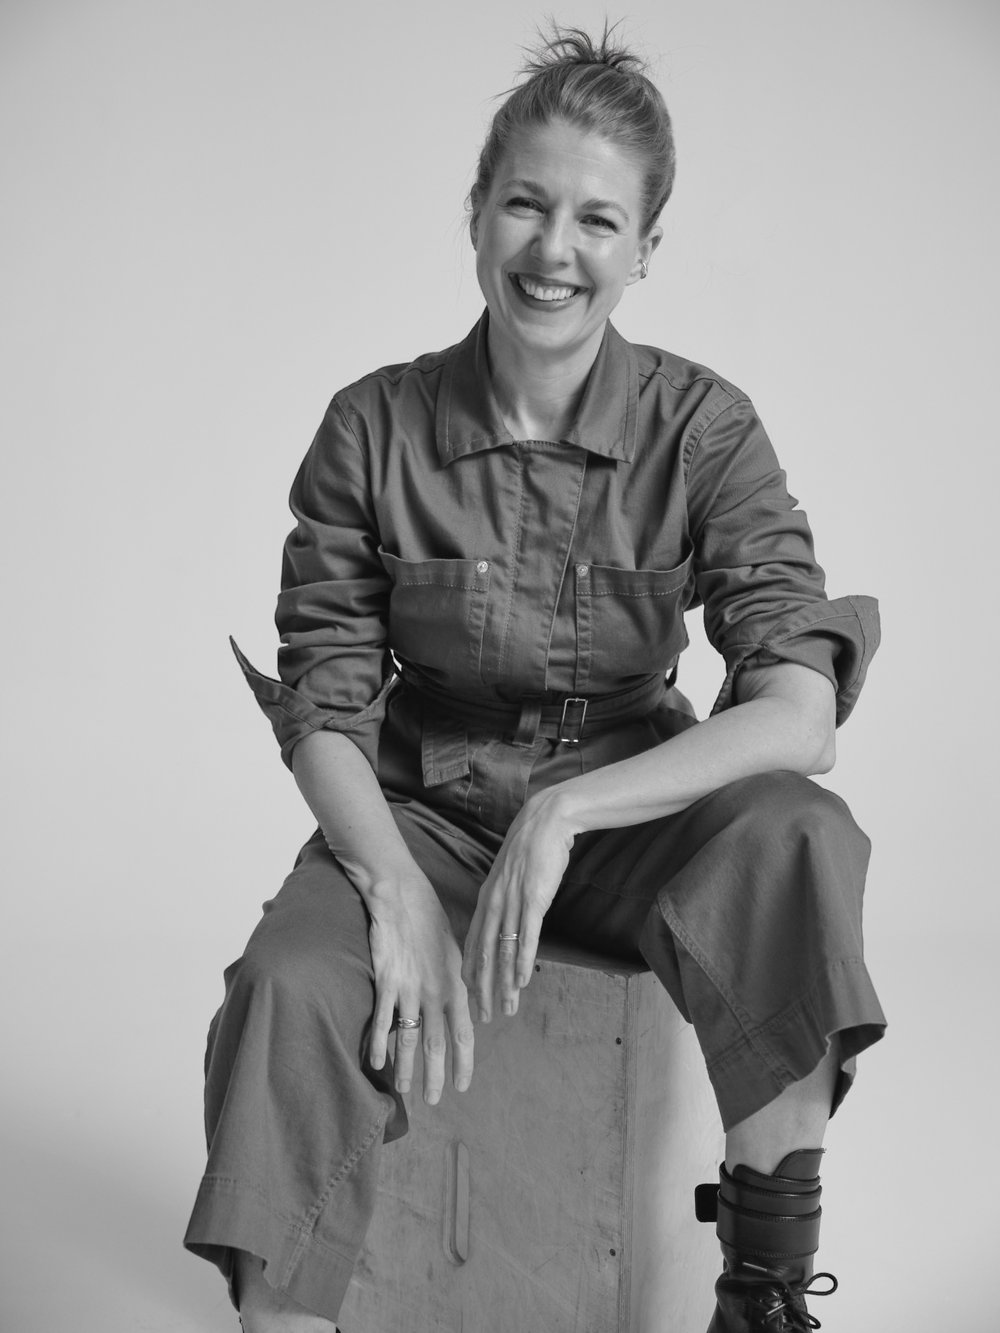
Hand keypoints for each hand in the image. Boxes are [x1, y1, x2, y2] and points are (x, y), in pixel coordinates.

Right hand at [367, 881, 474, 1104]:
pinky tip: (377, 1063)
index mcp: (456, 986)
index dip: (463, 1064)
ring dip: (408, 1068)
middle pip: (436, 1045)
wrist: (401, 897)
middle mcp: (435, 993)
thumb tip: (465, 1007)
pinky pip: (381, 1022)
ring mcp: (409, 989)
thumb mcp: (454, 951)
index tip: (462, 1085)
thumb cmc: (430, 920)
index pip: (464, 1035)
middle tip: (433, 1100)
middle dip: (435, 1077)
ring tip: (406, 1091)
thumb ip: (459, 982)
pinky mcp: (386, 983)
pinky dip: (379, 1044)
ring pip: (409, 1039)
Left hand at [462, 792, 575, 1021]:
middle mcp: (493, 903)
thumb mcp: (511, 878)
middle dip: (482, 990)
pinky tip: (522, 981)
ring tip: (506, 1009)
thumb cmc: (531, 850)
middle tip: (482, 1017)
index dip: (470, 974)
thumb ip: (506, 902)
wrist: (546, 822)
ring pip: (503, 951)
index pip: (472, 944)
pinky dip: (522, 961)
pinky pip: (526, 936)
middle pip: (482, 955)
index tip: (470, 999)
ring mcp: (512, 902)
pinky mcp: (534, 899)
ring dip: (503, 984)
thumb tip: (508, 926)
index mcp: (486, 899)